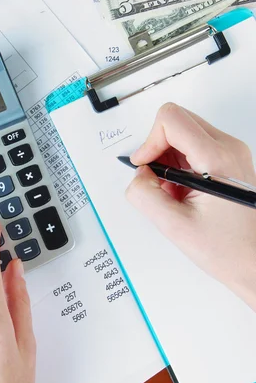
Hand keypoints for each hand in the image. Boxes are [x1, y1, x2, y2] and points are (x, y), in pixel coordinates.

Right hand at [126, 103, 255, 310]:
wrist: (254, 263)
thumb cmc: (228, 249)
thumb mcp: (174, 226)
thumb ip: (145, 195)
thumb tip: (137, 175)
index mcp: (218, 159)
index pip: (171, 120)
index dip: (149, 141)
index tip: (144, 166)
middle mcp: (228, 148)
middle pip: (177, 121)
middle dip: (157, 148)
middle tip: (155, 179)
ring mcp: (230, 152)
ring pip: (183, 132)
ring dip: (167, 158)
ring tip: (172, 190)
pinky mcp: (228, 159)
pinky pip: (193, 146)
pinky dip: (178, 163)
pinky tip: (181, 190)